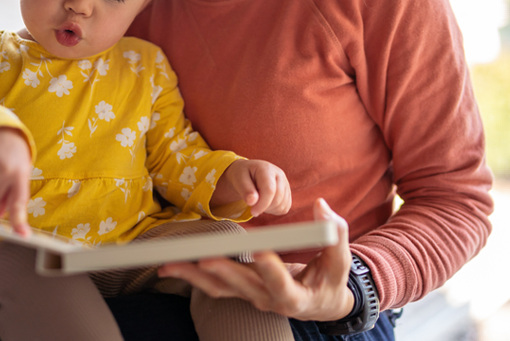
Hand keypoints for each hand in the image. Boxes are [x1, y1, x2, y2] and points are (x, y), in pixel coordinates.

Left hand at [158, 198, 354, 320]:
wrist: (320, 302)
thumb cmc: (331, 279)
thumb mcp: (340, 260)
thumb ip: (335, 233)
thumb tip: (322, 206)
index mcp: (295, 297)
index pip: (281, 284)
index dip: (270, 269)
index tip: (259, 251)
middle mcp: (268, 301)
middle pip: (242, 286)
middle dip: (223, 271)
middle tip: (205, 257)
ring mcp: (251, 297)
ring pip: (220, 288)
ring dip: (194, 277)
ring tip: (169, 265)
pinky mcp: (240, 290)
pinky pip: (213, 286)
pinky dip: (192, 276)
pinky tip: (171, 267)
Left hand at [211, 159, 291, 216]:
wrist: (248, 173)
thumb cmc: (243, 175)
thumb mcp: (239, 179)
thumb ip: (245, 190)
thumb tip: (252, 201)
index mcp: (267, 169)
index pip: (270, 190)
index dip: (262, 204)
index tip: (252, 212)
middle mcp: (279, 175)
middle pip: (277, 199)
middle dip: (264, 207)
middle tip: (252, 206)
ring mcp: (285, 184)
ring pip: (282, 205)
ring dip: (269, 209)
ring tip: (258, 202)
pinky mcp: (287, 193)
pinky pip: (284, 208)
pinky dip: (274, 210)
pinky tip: (265, 204)